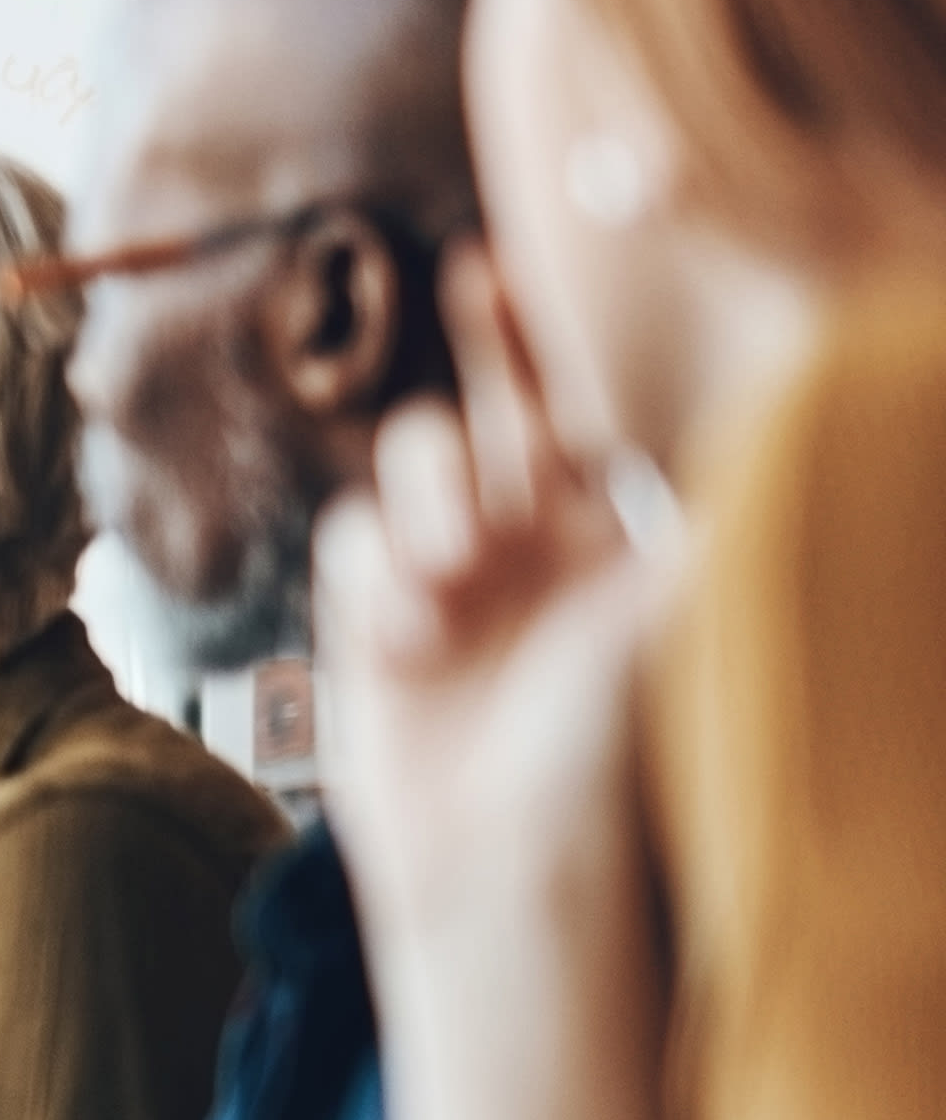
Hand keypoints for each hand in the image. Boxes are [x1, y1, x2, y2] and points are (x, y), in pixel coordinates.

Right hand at [313, 242, 672, 954]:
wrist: (503, 865)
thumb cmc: (608, 752)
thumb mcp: (675, 609)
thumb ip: (698, 505)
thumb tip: (767, 391)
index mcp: (613, 533)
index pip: (587, 405)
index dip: (561, 333)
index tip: (544, 254)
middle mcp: (530, 540)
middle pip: (495, 403)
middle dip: (485, 341)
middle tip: (479, 267)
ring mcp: (446, 574)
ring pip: (417, 460)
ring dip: (432, 491)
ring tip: (459, 566)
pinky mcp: (371, 616)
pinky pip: (352, 541)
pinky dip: (377, 575)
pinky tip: (412, 636)